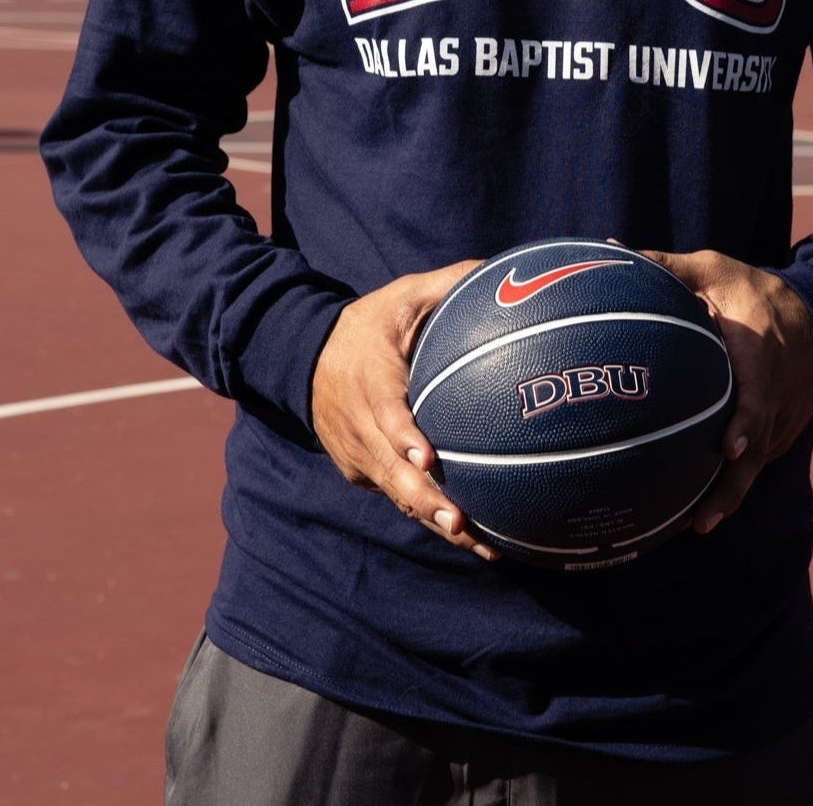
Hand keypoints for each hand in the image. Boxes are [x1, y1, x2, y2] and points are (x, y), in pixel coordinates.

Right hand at [310, 259, 497, 559]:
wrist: (306, 356)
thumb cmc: (370, 324)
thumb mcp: (402, 295)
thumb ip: (450, 284)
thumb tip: (506, 270)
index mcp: (369, 375)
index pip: (384, 409)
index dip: (402, 437)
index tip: (427, 458)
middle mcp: (357, 421)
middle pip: (389, 469)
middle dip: (424, 499)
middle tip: (459, 521)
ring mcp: (355, 452)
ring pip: (395, 493)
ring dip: (433, 519)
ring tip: (479, 543)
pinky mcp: (359, 471)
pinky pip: (395, 497)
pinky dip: (428, 516)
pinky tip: (475, 538)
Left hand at [639, 248, 812, 535]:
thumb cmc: (753, 292)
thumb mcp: (715, 269)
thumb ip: (665, 266)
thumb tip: (609, 250)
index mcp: (760, 353)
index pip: (758, 394)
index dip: (746, 423)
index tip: (728, 449)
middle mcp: (776, 393)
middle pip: (758, 449)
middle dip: (733, 487)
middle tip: (701, 520)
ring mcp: (784, 419)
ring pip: (758, 463)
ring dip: (730, 495)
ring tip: (695, 527)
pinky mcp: (782, 432)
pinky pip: (757, 460)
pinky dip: (733, 483)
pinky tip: (698, 508)